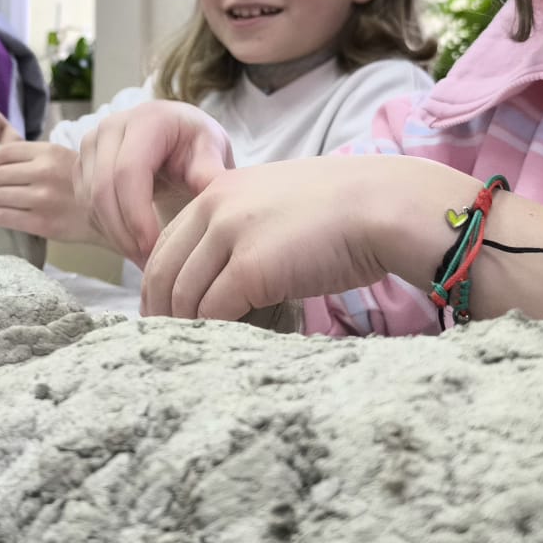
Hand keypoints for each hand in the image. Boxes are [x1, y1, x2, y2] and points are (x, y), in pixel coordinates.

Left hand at [0, 141, 91, 241]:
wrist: (107, 213)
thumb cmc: (78, 185)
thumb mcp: (61, 158)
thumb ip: (32, 156)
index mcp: (49, 153)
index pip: (3, 153)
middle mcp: (45, 172)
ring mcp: (43, 199)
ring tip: (2, 205)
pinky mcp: (41, 223)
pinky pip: (2, 217)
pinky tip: (6, 216)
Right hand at [74, 101, 232, 263]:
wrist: (176, 140)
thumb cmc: (196, 146)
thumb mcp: (213, 153)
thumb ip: (211, 173)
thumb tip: (213, 197)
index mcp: (147, 119)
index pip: (129, 171)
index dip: (137, 214)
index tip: (155, 247)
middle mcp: (111, 127)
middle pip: (103, 190)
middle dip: (125, 233)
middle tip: (149, 264)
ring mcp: (91, 145)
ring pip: (91, 203)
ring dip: (116, 237)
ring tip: (146, 260)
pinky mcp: (82, 167)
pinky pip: (87, 208)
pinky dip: (108, 232)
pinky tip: (134, 244)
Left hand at [142, 155, 466, 319]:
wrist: (383, 205)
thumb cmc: (343, 210)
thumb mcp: (277, 203)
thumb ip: (243, 228)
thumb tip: (226, 272)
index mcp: (218, 190)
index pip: (166, 243)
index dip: (159, 284)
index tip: (163, 313)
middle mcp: (215, 207)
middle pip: (163, 270)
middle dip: (160, 312)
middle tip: (167, 343)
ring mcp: (230, 235)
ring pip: (184, 295)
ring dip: (186, 328)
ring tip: (195, 352)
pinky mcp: (251, 267)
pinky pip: (213, 310)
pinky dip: (214, 333)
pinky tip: (224, 346)